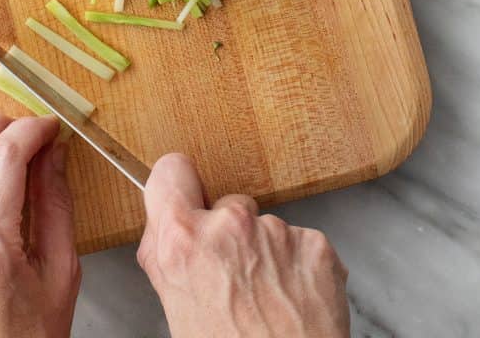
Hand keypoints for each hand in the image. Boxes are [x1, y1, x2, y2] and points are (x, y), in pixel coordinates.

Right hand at [137, 154, 349, 337]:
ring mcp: (276, 231)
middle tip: (234, 280)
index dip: (177, 185)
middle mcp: (229, 225)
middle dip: (230, 233)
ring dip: (266, 254)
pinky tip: (293, 303)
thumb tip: (164, 228)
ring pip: (266, 228)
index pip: (170, 170)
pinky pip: (300, 244)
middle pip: (227, 203)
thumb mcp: (175, 309)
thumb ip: (166, 257)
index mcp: (183, 240)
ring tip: (267, 301)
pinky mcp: (315, 244)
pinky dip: (298, 268)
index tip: (185, 195)